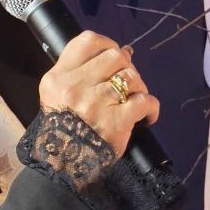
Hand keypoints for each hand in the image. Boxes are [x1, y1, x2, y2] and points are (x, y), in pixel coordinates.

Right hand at [37, 32, 159, 158]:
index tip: (113, 58)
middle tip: (126, 83)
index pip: (88, 41)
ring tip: (135, 99)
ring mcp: (96, 104)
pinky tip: (147, 116)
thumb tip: (125, 51)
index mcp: (58, 78)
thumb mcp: (58, 96)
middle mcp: (75, 87)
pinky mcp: (116, 122)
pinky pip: (144, 102)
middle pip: (115, 56)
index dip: (107, 44)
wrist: (62, 167)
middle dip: (127, 66)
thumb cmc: (61, 130)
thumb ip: (82, 73)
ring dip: (139, 87)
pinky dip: (151, 108)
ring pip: (131, 77)